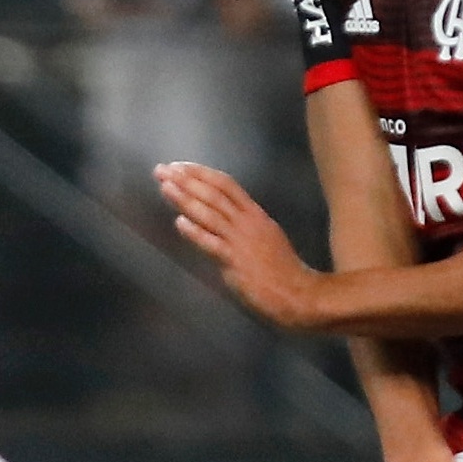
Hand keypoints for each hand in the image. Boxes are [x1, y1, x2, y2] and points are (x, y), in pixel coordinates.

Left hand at [155, 161, 322, 329]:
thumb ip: (243, 227)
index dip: (200, 173)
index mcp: (255, 215)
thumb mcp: (265, 238)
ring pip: (210, 213)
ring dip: (185, 199)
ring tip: (165, 186)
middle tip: (162, 169)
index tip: (179, 166)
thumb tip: (219, 220)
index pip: (226, 184)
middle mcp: (248, 223)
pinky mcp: (236, 262)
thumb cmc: (281, 272)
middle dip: (186, 180)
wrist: (300, 295)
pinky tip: (179, 223)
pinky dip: (195, 233)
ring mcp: (242, 241)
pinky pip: (212, 244)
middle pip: (214, 193)